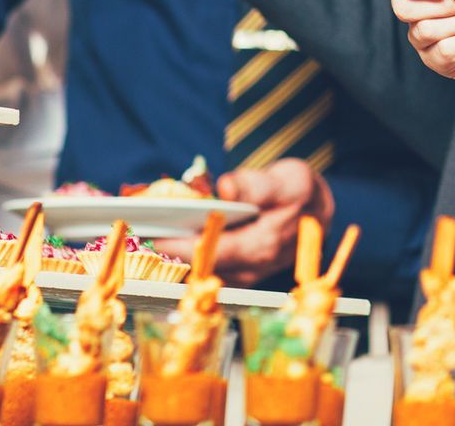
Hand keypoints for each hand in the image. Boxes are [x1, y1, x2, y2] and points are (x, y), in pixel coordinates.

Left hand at [153, 160, 332, 288]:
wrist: (319, 213)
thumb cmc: (301, 193)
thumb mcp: (289, 179)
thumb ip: (258, 184)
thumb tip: (227, 188)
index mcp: (261, 248)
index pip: (211, 251)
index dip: (177, 245)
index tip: (150, 233)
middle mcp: (250, 270)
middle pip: (198, 267)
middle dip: (166, 254)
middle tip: (135, 237)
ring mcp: (243, 276)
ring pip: (199, 273)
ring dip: (171, 260)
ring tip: (143, 241)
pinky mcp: (237, 274)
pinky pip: (204, 271)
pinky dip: (184, 260)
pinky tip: (164, 245)